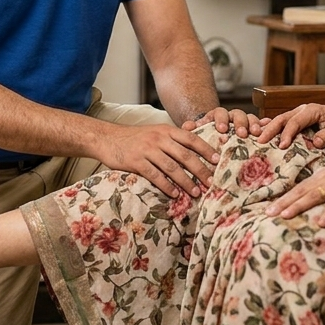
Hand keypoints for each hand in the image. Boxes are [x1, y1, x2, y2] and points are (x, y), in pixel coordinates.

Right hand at [95, 123, 220, 198]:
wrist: (107, 138)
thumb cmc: (135, 138)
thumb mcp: (155, 132)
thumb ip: (173, 139)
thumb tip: (195, 151)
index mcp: (166, 130)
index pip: (191, 139)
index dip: (206, 150)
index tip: (218, 161)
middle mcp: (159, 138)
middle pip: (185, 155)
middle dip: (201, 170)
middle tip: (212, 183)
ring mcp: (147, 149)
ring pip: (172, 167)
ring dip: (186, 182)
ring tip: (195, 193)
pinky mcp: (136, 161)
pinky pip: (154, 175)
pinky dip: (166, 186)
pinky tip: (174, 194)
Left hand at [181, 106, 262, 137]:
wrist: (220, 140)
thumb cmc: (210, 137)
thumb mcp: (201, 133)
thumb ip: (195, 129)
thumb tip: (185, 126)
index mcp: (218, 116)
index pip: (220, 113)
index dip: (221, 120)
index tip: (221, 129)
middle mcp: (233, 117)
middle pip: (238, 114)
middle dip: (240, 123)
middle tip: (241, 133)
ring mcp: (246, 122)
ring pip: (251, 118)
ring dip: (254, 125)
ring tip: (256, 134)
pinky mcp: (256, 129)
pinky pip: (264, 124)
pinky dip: (267, 125)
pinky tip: (271, 129)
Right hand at [255, 101, 324, 149]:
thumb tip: (315, 143)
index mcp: (312, 110)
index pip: (295, 122)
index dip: (287, 134)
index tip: (281, 146)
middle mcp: (302, 110)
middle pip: (282, 118)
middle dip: (270, 130)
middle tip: (260, 141)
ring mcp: (299, 113)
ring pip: (280, 120)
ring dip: (268, 129)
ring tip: (257, 138)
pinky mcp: (298, 119)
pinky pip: (283, 122)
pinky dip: (272, 126)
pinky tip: (261, 131)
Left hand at [265, 147, 324, 226]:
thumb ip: (321, 186)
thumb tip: (307, 199)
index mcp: (320, 176)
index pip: (298, 188)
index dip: (283, 197)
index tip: (268, 207)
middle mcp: (324, 179)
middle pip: (300, 191)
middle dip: (283, 202)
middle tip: (267, 212)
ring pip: (313, 196)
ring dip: (298, 206)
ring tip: (285, 215)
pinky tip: (320, 223)